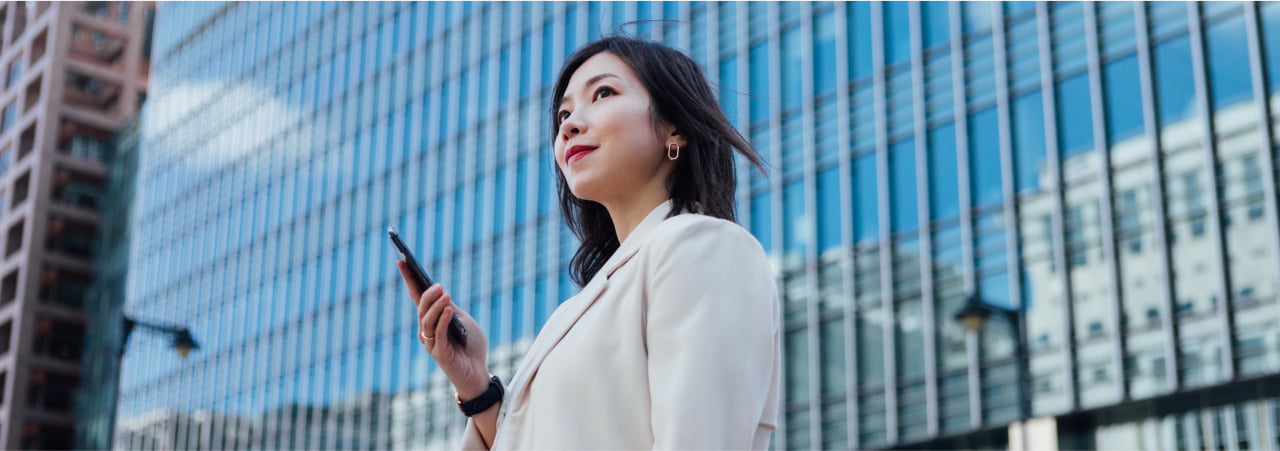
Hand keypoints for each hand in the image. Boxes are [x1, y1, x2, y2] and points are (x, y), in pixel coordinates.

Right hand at [395, 261, 490, 398]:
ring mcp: (431, 343)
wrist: (479, 373)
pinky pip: (437, 334)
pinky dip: (442, 320)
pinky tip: (449, 310)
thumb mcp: (464, 321)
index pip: (417, 296)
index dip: (409, 279)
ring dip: (435, 306)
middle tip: (439, 285)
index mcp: (432, 319)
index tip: (401, 261)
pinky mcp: (439, 354)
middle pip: (421, 308)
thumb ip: (451, 308)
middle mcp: (427, 331)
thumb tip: (440, 290)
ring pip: (426, 321)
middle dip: (426, 294)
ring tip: (445, 294)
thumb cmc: (471, 346)